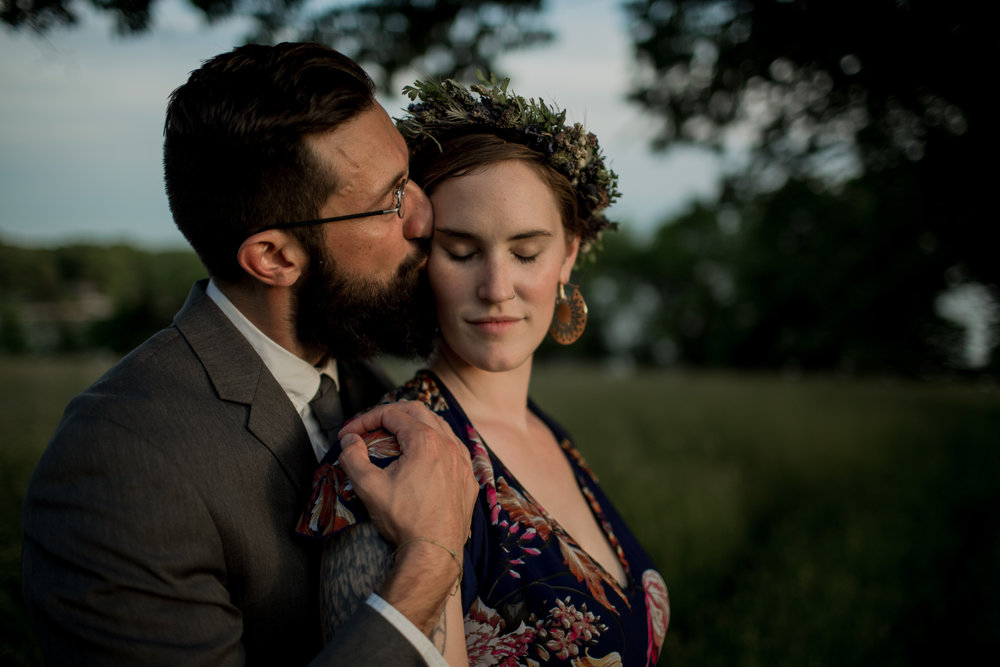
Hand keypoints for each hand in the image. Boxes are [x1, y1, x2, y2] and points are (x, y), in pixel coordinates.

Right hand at [338, 400, 476, 634]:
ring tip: (395, 438)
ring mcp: (463, 460)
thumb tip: (349, 440)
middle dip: (390, 414)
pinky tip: (423, 457)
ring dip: (415, 425)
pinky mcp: (469, 477)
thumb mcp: (368, 487)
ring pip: (439, 426)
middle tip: (370, 427)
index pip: (391, 414)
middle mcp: (449, 445)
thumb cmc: (404, 519)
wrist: (435, 551)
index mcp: (425, 441)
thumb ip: (353, 457)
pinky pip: (453, 448)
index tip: (349, 434)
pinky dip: (435, 443)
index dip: (365, 419)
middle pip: (418, 411)